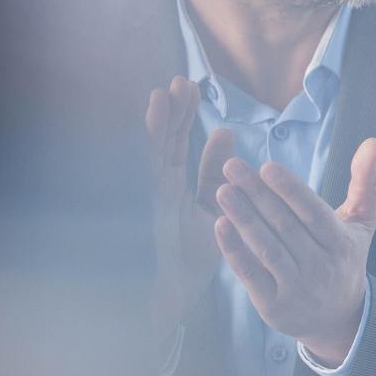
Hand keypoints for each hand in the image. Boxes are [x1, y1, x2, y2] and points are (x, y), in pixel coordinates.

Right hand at [144, 78, 233, 337]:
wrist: (172, 294)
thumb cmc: (192, 254)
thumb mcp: (212, 206)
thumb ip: (214, 172)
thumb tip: (223, 133)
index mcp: (175, 187)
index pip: (179, 146)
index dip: (183, 118)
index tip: (191, 88)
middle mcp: (160, 189)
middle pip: (166, 143)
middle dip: (173, 113)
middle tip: (182, 81)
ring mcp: (153, 199)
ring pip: (156, 155)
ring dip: (161, 125)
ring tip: (166, 93)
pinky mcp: (151, 209)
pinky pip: (152, 172)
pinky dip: (155, 145)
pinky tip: (158, 122)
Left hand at [213, 137, 375, 365]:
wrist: (337, 318)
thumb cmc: (344, 258)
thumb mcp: (361, 223)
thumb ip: (366, 182)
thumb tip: (372, 142)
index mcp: (341, 244)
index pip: (313, 213)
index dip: (290, 190)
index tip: (267, 166)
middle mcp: (321, 267)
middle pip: (285, 226)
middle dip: (257, 194)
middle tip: (232, 167)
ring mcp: (296, 288)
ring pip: (267, 248)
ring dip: (243, 218)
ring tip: (222, 191)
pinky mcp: (273, 305)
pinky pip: (251, 274)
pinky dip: (234, 250)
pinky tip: (219, 225)